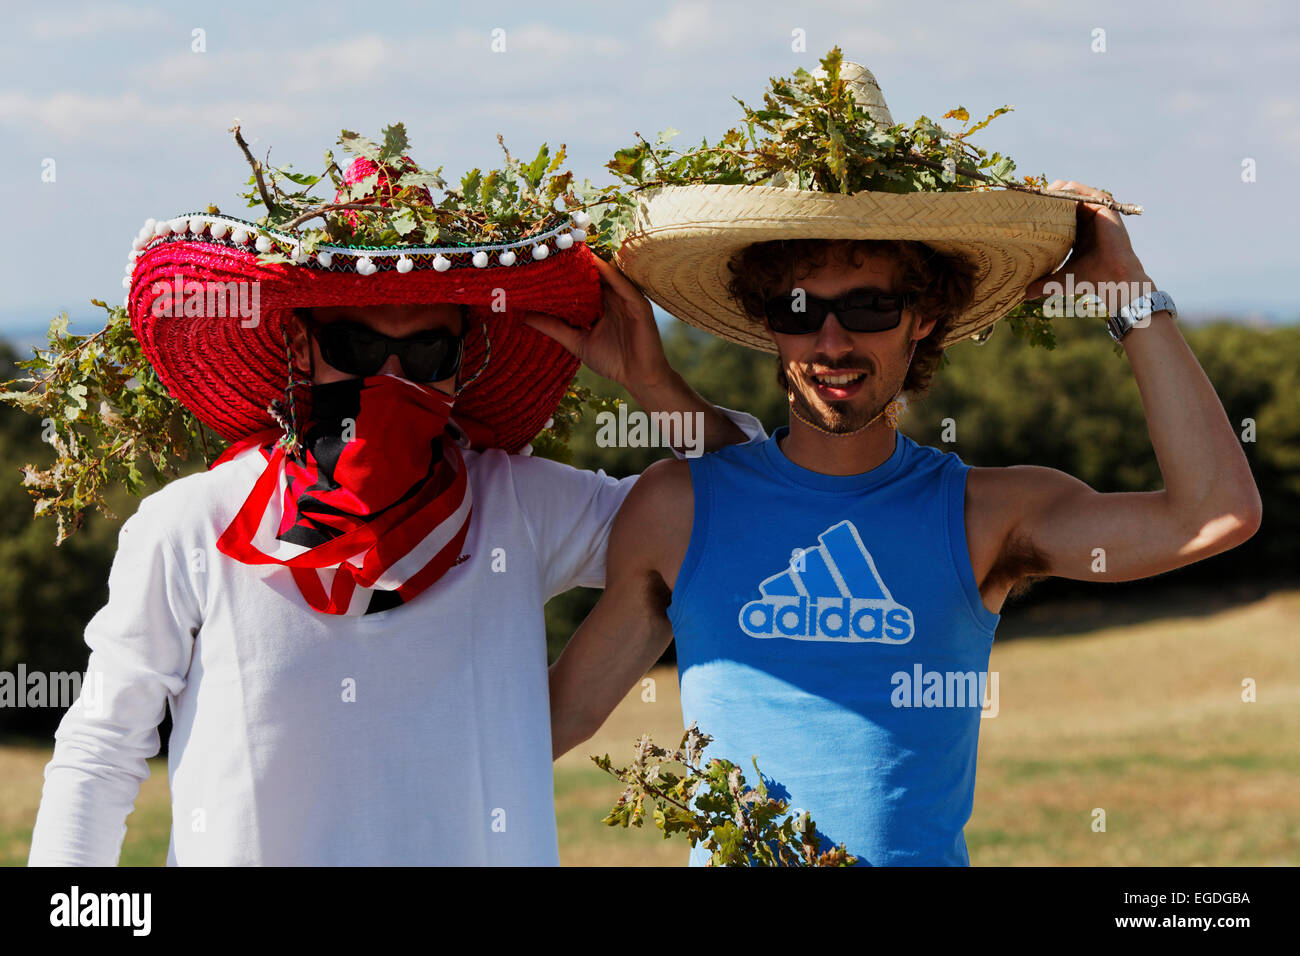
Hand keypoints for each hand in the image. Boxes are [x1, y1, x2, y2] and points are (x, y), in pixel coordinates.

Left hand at [521, 257, 672, 390]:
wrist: (640, 379)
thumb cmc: (613, 362)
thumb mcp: (576, 342)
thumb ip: (554, 328)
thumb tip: (524, 317)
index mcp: (602, 306)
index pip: (583, 283)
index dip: (565, 273)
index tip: (544, 260)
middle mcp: (615, 298)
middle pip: (594, 275)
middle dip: (575, 262)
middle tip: (554, 246)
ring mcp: (628, 300)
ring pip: (607, 275)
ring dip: (591, 261)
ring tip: (570, 246)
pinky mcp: (639, 305)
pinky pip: (622, 284)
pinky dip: (608, 272)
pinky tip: (594, 262)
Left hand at [1023, 180, 1152, 303]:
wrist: (1113, 278)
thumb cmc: (1089, 279)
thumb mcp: (1060, 279)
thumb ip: (1043, 284)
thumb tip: (1024, 295)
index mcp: (1077, 227)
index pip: (1055, 208)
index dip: (1040, 207)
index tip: (1020, 211)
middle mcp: (1086, 214)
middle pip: (1060, 194)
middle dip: (1042, 196)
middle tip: (1024, 206)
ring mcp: (1094, 207)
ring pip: (1067, 188)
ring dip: (1049, 192)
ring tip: (1033, 202)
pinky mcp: (1102, 204)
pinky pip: (1078, 189)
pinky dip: (1062, 192)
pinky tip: (1048, 202)